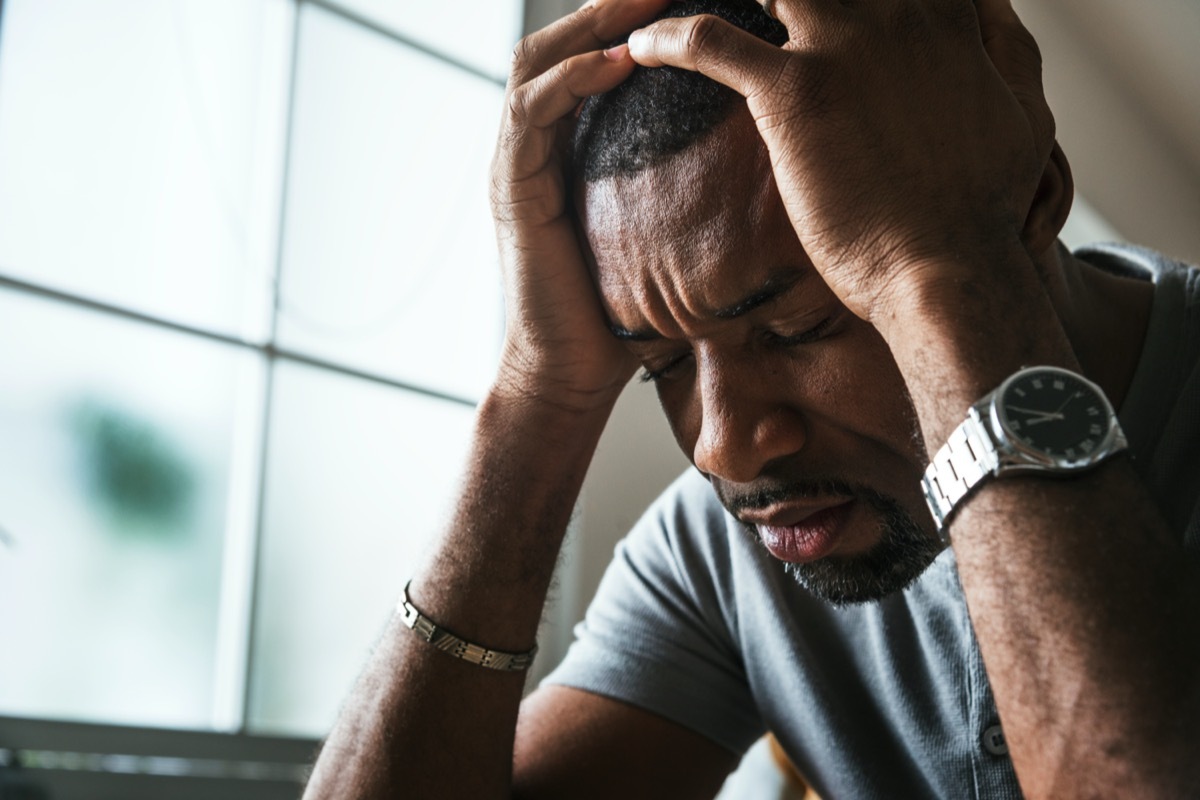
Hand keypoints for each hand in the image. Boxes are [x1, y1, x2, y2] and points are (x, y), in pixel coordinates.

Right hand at [490, 0, 670, 411]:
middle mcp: (536, 145)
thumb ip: (684, 190)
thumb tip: (759, 168)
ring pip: (536, 63)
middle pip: (561, 43)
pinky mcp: (510, 188)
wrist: (571, 371)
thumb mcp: (661, 234)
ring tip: (644, 2)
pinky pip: (532, 113)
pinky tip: (619, 61)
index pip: (591, 57)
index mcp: (567, 148)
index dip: (630, 20)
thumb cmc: (621, 311)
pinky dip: (573, 79)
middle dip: (611, 6)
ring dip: (591, 25)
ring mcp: (517, 163)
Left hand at [623, 0, 1055, 323]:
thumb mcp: (1025, 110)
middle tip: (747, 8)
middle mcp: (894, 11)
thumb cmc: (986, 206)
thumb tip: (988, 11)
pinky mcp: (796, 92)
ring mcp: (843, 45)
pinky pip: (709, 42)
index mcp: (943, 12)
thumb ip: (1005, 46)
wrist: (950, 268)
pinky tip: (642, 50)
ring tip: (663, 10)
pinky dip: (668, 39)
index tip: (789, 8)